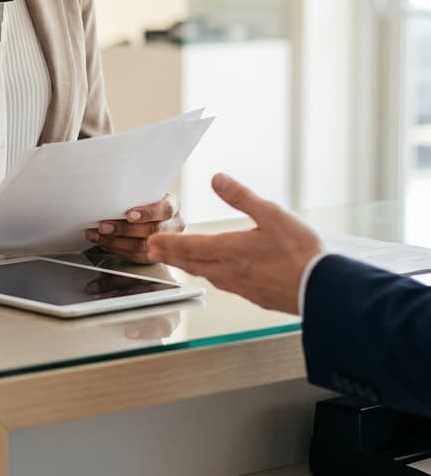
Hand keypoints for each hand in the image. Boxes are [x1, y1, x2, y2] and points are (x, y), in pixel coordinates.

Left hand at [86, 192, 183, 263]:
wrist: (151, 214)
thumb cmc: (145, 201)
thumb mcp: (144, 192)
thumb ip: (134, 195)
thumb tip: (108, 196)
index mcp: (172, 206)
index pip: (164, 210)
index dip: (147, 213)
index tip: (129, 215)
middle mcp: (173, 225)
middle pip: (152, 231)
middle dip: (124, 230)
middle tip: (104, 227)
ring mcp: (166, 243)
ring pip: (143, 247)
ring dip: (116, 242)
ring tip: (98, 236)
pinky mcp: (156, 256)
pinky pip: (137, 257)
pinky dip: (118, 250)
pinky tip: (105, 244)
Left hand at [146, 173, 320, 313]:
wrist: (322, 289)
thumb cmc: (300, 252)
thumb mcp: (272, 215)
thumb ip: (241, 197)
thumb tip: (217, 179)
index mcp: (229, 250)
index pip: (189, 246)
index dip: (168, 243)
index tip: (152, 241)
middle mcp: (229, 271)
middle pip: (191, 262)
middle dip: (170, 255)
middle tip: (152, 251)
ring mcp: (240, 286)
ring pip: (206, 275)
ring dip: (188, 266)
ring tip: (178, 260)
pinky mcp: (253, 296)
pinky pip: (224, 284)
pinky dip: (210, 276)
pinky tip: (214, 273)